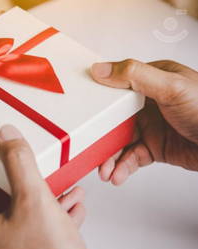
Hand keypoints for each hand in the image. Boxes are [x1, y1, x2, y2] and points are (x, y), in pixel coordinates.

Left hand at [0, 125, 89, 248]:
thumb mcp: (34, 199)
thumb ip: (19, 164)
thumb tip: (6, 137)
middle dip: (20, 194)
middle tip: (30, 185)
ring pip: (19, 227)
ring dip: (39, 209)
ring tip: (61, 196)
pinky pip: (32, 243)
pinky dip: (47, 227)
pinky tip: (69, 215)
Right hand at [91, 59, 197, 184]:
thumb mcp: (171, 87)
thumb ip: (135, 76)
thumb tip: (101, 69)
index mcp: (151, 81)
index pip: (116, 89)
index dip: (97, 102)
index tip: (81, 113)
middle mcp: (148, 104)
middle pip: (113, 120)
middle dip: (100, 137)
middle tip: (90, 150)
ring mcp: (150, 126)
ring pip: (119, 142)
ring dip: (110, 158)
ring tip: (104, 171)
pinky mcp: (154, 147)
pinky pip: (131, 157)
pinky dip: (122, 167)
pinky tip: (118, 175)